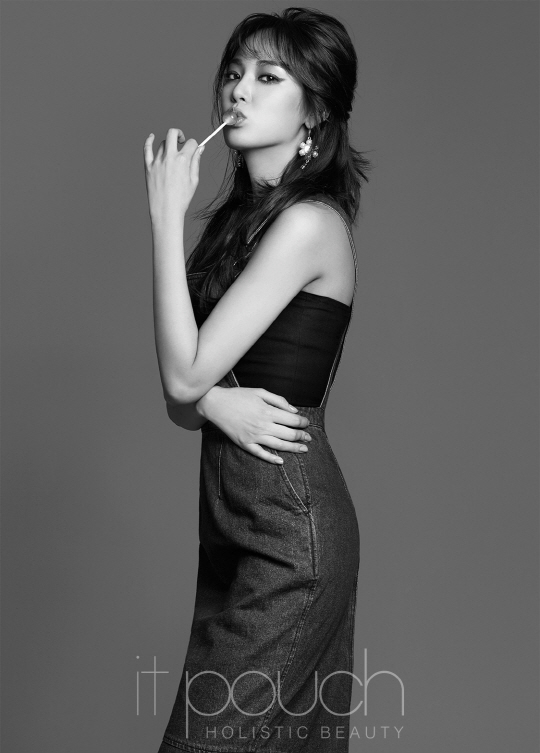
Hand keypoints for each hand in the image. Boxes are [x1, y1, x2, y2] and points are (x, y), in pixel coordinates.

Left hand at [143, 129, 203, 224]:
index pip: (191, 143)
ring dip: (169, 145)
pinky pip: (146, 149)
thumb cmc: (182, 198)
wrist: (166, 211)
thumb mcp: (194, 180)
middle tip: (181, 141)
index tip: (194, 151)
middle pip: (173, 133)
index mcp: (183, 160)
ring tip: (172, 154)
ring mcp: (157, 161)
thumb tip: (200, 148)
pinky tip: (151, 136)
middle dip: (179, 134)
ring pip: (163, 143)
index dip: (194, 145)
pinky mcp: (148, 167)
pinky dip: (149, 140)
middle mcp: (170, 158)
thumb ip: (196, 162)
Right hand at [197, 387, 312, 463]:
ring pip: (279, 445)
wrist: (215, 404)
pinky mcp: (245, 444)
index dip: (303, 422)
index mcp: (268, 411)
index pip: (292, 420)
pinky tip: (281, 461)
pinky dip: (272, 459)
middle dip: (302, 436)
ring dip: (293, 448)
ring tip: (303, 449)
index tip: (307, 423)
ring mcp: (254, 436)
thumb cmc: (239, 396)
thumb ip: (278, 400)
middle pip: (289, 434)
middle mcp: (263, 425)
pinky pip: (261, 454)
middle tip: (309, 438)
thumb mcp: (260, 392)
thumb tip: (294, 410)